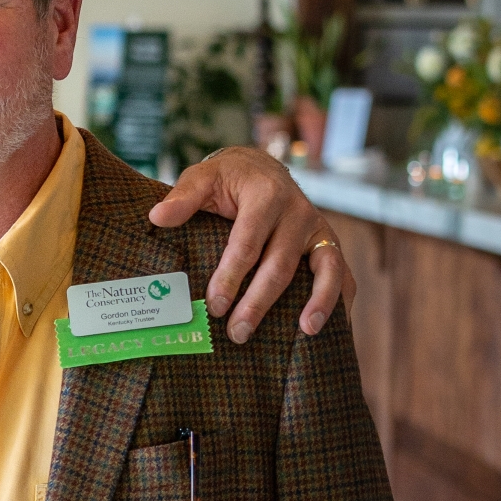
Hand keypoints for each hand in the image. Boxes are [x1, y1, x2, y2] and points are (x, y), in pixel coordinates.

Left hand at [150, 147, 355, 343]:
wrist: (263, 167)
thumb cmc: (229, 179)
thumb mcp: (203, 177)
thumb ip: (183, 197)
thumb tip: (157, 217)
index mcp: (266, 195)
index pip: (247, 243)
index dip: (231, 276)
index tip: (214, 305)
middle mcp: (298, 212)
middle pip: (280, 264)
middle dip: (258, 302)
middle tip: (237, 332)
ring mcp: (319, 229)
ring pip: (323, 269)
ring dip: (316, 302)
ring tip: (305, 331)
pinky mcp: (329, 243)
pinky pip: (342, 273)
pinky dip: (340, 299)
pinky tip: (331, 327)